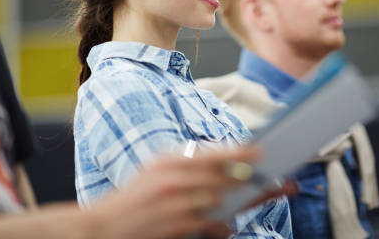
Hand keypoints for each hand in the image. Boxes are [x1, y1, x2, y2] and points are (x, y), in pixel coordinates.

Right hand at [88, 146, 261, 238]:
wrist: (104, 226)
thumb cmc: (136, 197)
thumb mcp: (156, 168)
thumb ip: (187, 161)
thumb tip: (224, 156)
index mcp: (170, 160)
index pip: (212, 153)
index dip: (240, 152)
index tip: (261, 151)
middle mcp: (173, 179)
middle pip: (223, 177)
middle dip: (251, 180)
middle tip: (274, 180)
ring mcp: (174, 204)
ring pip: (220, 201)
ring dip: (238, 203)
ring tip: (251, 200)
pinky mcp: (175, 227)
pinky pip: (211, 226)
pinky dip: (222, 226)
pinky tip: (226, 225)